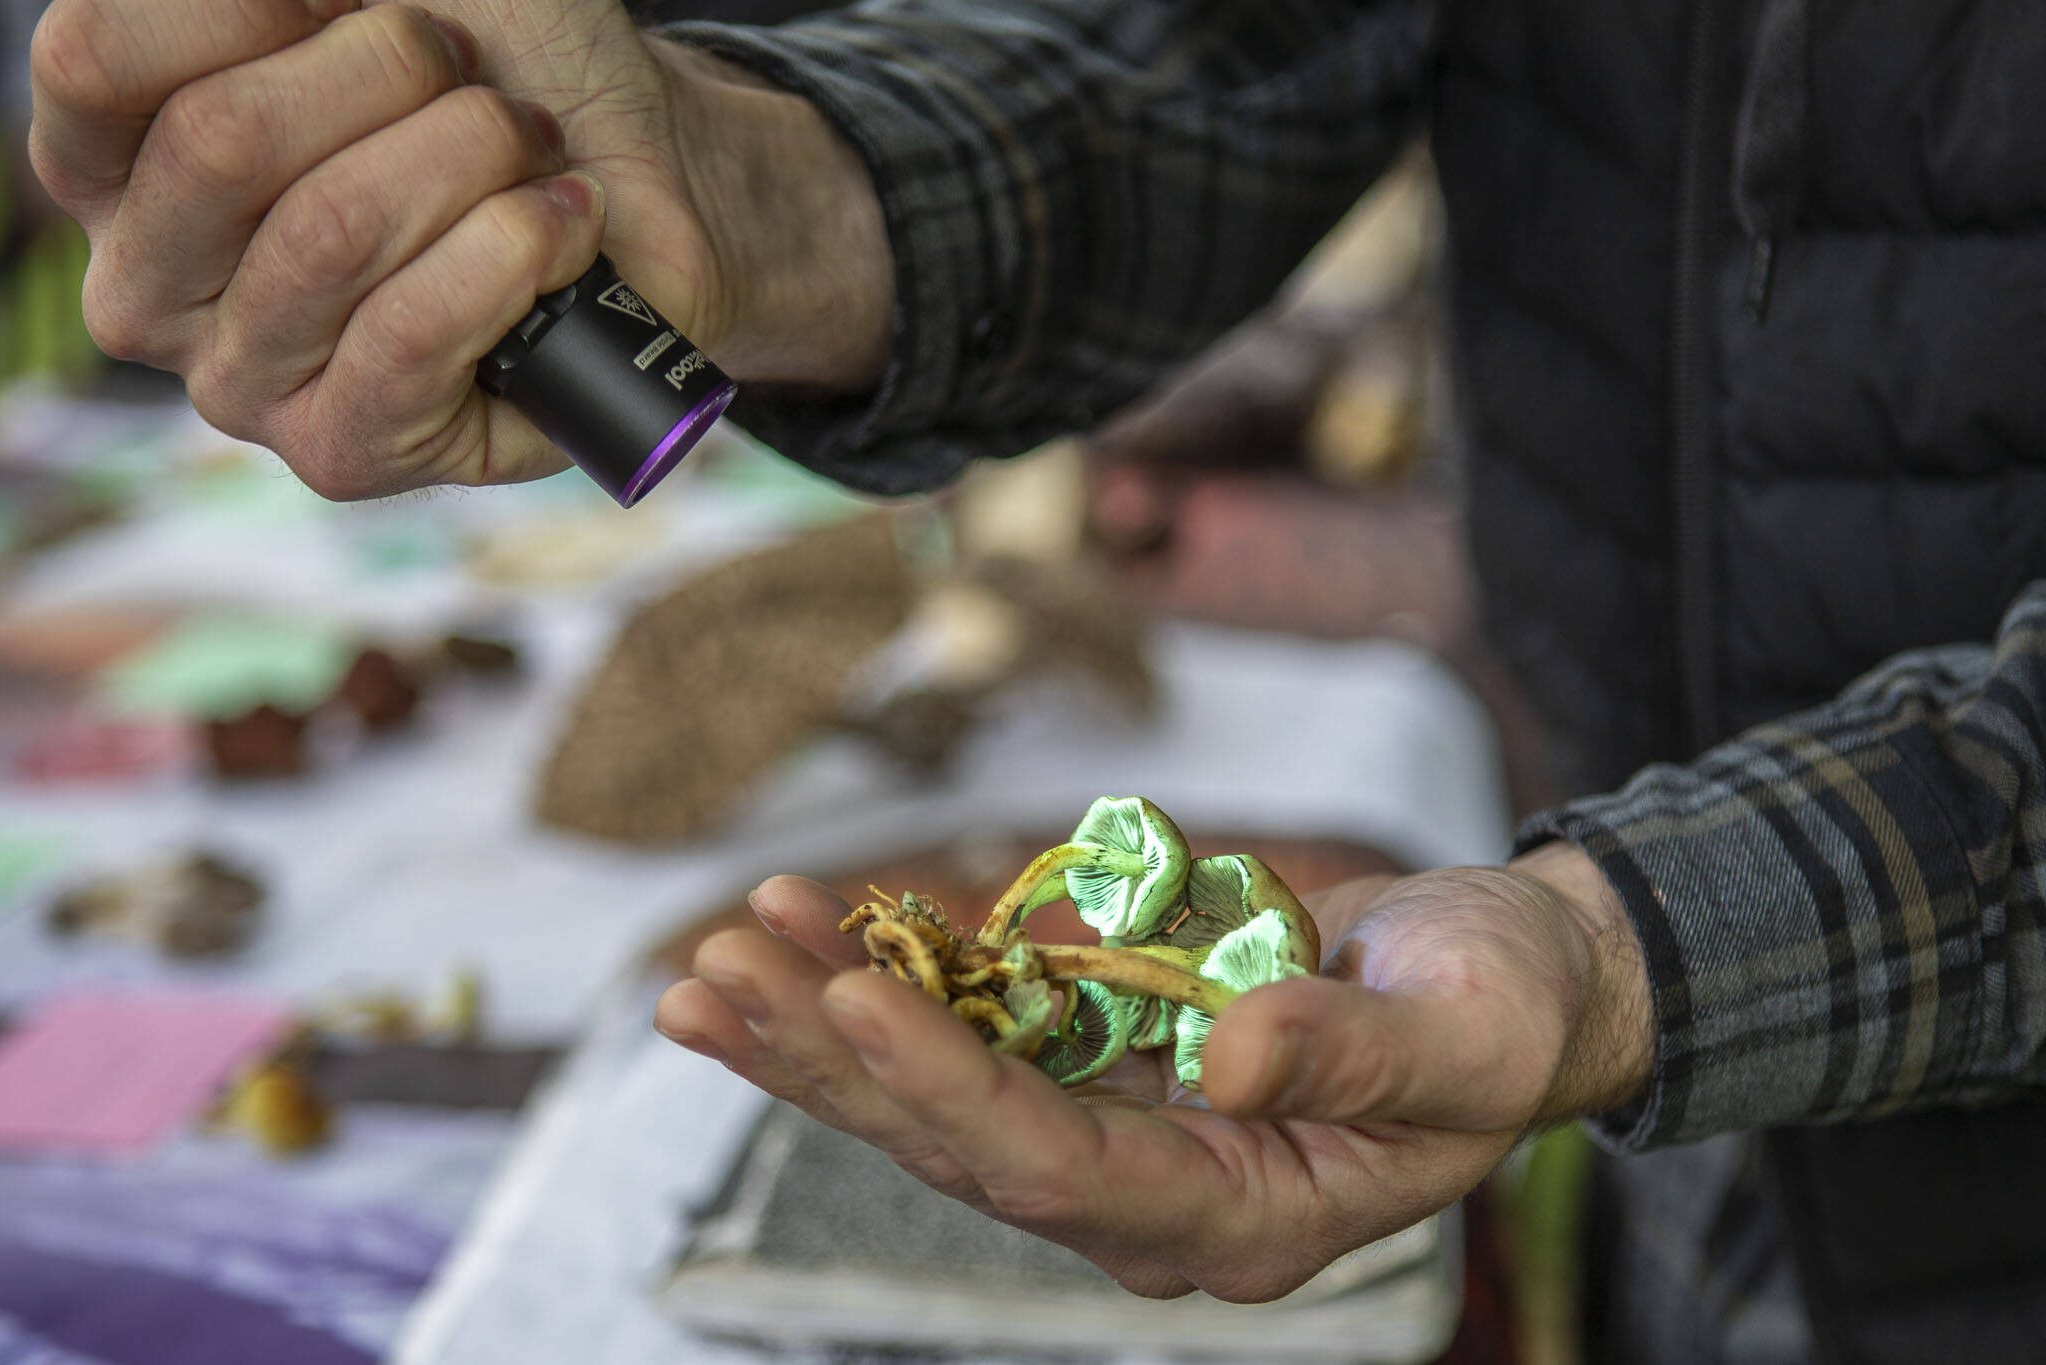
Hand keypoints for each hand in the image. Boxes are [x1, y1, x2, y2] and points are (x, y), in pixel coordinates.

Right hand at [29, 0, 890, 497]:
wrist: (633, 193)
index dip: (244, 9)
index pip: (93, 64)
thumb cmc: (498, 83)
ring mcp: (241, 383)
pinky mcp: (342, 450)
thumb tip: (301, 2)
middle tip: (471, 77)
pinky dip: (512, 250)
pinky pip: (408, 333)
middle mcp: (150, 285)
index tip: (351, 0)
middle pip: (219, 143)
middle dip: (386, 72)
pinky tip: (562, 222)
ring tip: (531, 144)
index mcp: (117, 163)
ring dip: (469, 155)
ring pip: (329, 232)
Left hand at [655, 845, 1651, 1300]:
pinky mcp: (1096, 1062)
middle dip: (833, 1057)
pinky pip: (972, 1027)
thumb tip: (1225, 1051)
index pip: (1061, 1170)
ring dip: (822, 1023)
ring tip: (716, 956)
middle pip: (958, 1140)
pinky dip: (891, 973)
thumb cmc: (1503, 1011)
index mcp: (1241, 1216)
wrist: (1497, 982)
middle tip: (716, 974)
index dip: (950, 1088)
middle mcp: (1151, 1197)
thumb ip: (1355, 1054)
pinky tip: (811, 921)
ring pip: (938, 1092)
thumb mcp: (1466, 1031)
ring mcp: (1113, 1132)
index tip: (854, 996)